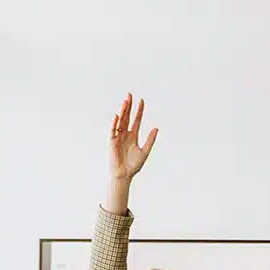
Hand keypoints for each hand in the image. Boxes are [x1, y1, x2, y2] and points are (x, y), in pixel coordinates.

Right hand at [106, 93, 157, 210]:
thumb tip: (156, 128)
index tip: (142, 100)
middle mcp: (125, 134)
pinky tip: (117, 116)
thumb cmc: (134, 165)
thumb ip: (150, 140)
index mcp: (133, 136)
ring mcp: (118, 137)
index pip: (136, 120)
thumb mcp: (145, 151)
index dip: (139, 110)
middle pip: (127, 117)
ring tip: (125, 102)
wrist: (124, 175)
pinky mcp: (112, 142)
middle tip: (130, 94)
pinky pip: (113, 130)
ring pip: (120, 121)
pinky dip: (114, 123)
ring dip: (122, 111)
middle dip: (128, 106)